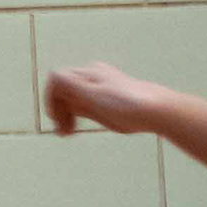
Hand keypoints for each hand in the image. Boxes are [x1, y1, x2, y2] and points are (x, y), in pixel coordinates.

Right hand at [44, 62, 166, 138]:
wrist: (156, 110)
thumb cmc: (125, 104)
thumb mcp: (93, 94)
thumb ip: (70, 85)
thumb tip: (52, 76)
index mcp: (87, 74)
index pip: (56, 81)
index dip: (51, 100)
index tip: (54, 120)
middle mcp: (92, 77)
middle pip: (63, 90)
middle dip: (58, 110)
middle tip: (63, 132)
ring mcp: (99, 87)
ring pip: (72, 98)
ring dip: (66, 115)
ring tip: (68, 132)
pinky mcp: (107, 99)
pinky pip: (83, 104)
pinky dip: (76, 115)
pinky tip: (80, 127)